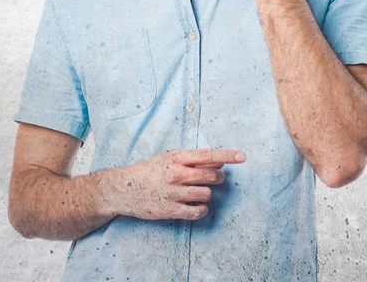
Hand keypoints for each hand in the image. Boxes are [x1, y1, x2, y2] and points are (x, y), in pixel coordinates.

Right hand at [107, 148, 245, 220]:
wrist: (124, 188)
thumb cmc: (149, 170)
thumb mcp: (170, 158)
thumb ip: (194, 160)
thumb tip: (219, 161)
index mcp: (177, 157)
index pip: (208, 155)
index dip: (228, 155)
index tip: (242, 156)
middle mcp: (177, 173)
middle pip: (211, 176)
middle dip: (219, 178)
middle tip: (217, 178)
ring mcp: (174, 192)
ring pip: (206, 194)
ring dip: (208, 194)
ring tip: (200, 192)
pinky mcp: (170, 210)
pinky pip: (197, 211)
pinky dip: (202, 209)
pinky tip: (198, 206)